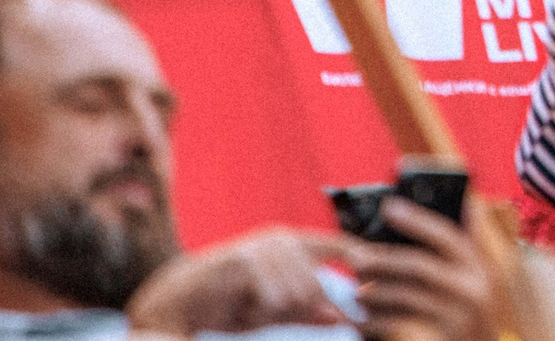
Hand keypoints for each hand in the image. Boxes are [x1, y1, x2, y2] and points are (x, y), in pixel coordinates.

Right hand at [124, 228, 346, 335]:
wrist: (178, 304)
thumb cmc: (228, 304)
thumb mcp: (272, 309)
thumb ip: (306, 310)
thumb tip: (341, 316)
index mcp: (292, 244)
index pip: (338, 245)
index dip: (361, 256)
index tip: (376, 269)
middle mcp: (281, 239)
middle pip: (315, 285)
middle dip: (294, 308)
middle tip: (259, 307)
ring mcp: (262, 247)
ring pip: (295, 294)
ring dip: (271, 311)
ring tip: (246, 303)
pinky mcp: (245, 261)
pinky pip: (271, 298)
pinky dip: (256, 310)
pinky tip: (237, 303)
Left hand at [337, 199, 496, 340]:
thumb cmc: (472, 314)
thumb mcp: (479, 279)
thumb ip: (471, 245)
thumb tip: (465, 202)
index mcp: (479, 267)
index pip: (446, 235)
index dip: (417, 219)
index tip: (389, 206)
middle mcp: (472, 289)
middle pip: (418, 265)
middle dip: (383, 258)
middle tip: (355, 257)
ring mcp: (457, 316)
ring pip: (405, 296)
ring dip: (375, 292)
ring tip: (356, 292)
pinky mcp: (439, 338)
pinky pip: (398, 326)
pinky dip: (376, 323)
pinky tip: (362, 322)